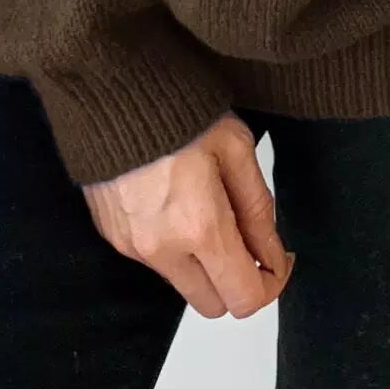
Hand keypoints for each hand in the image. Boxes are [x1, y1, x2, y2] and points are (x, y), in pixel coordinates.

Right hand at [83, 115, 293, 318]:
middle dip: (235, 279)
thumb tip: (273, 255)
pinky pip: (153, 261)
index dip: (271, 283)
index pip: (244, 298)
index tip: (278, 258)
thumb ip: (258, 208)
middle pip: (213, 303)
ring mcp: (132, 245)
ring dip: (202, 264)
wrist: (111, 85)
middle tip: (244, 235)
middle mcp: (161, 248)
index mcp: (199, 227)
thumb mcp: (236, 146)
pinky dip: (171, 246)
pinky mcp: (112, 235)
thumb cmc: (176, 107)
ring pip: (182, 284)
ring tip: (206, 208)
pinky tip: (174, 201)